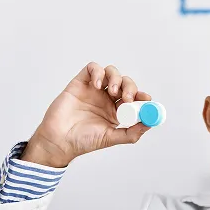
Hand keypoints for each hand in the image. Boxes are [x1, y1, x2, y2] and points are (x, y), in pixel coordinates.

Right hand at [22, 62, 152, 167]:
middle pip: (125, 82)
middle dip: (130, 87)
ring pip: (111, 72)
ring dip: (117, 78)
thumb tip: (150, 124)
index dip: (141, 95)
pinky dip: (98, 72)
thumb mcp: (111, 138)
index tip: (146, 99)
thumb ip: (131, 132)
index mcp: (116, 111)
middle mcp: (106, 99)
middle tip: (126, 98)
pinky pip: (92, 68)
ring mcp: (93, 90)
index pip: (133, 98)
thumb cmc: (83, 141)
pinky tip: (98, 86)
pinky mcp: (80, 82)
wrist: (60, 140)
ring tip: (114, 92)